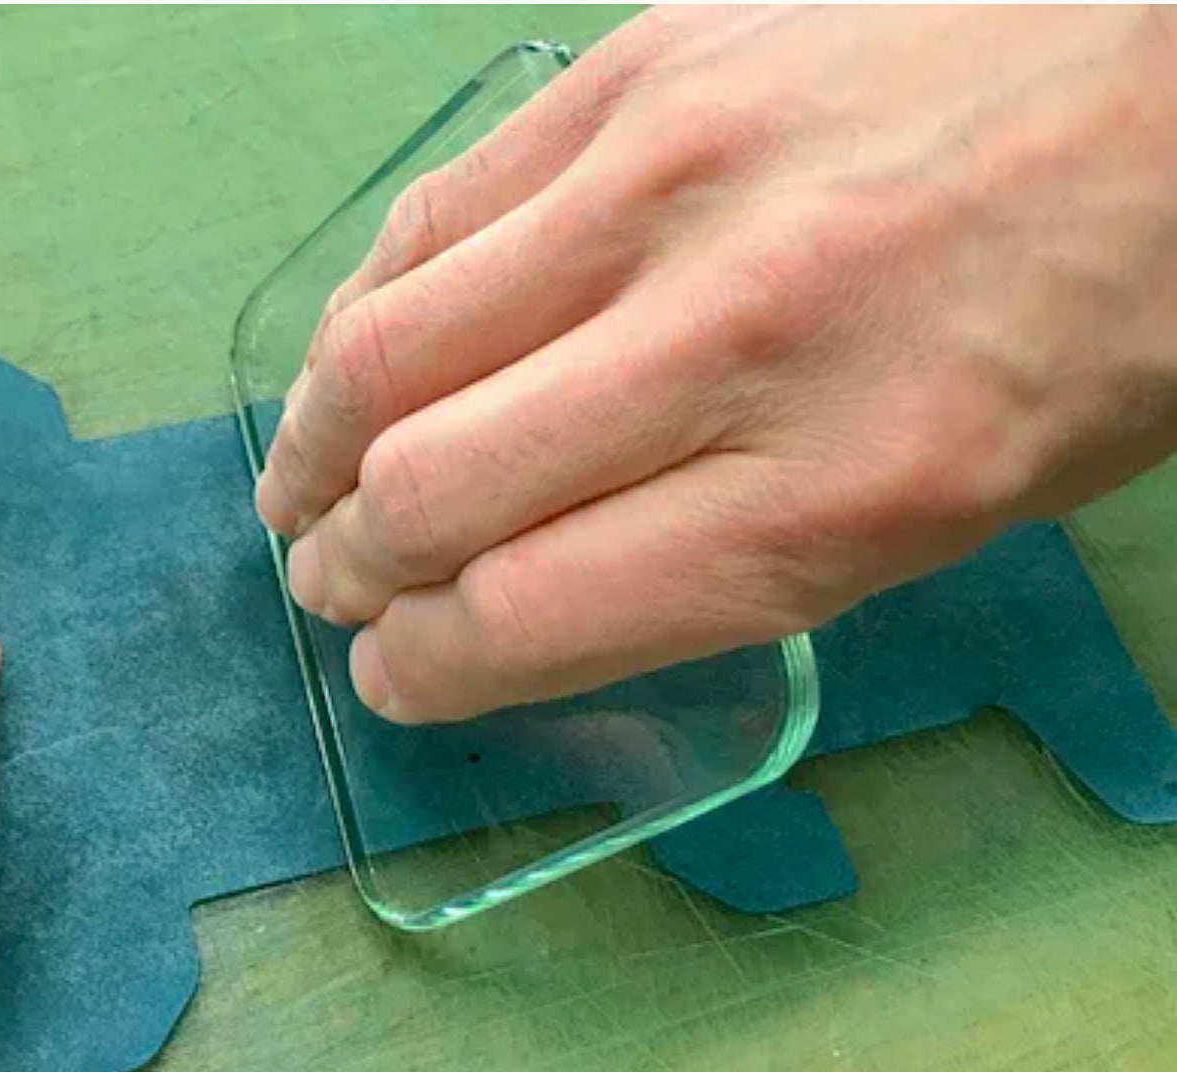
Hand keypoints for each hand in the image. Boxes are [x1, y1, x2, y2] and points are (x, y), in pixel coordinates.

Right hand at [254, 6, 1176, 722]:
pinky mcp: (631, 72)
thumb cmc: (1096, 325)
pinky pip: (432, 214)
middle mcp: (732, 334)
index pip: (526, 613)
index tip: (390, 674)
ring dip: (311, 444)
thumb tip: (509, 602)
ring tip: (299, 486)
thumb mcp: (954, 511)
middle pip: (430, 490)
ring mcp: (665, 179)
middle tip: (329, 585)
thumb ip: (725, 571)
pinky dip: (368, 306)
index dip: (421, 667)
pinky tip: (363, 355)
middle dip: (346, 568)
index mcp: (841, 487)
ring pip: (386, 346)